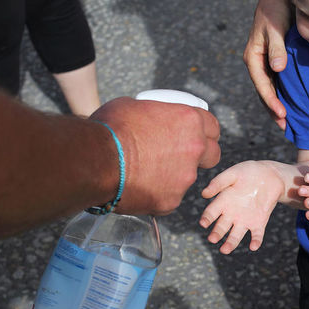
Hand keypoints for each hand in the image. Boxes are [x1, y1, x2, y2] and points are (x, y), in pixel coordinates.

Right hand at [91, 97, 220, 215]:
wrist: (96, 160)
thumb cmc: (111, 128)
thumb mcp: (134, 107)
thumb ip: (153, 115)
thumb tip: (149, 119)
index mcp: (189, 121)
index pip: (212, 126)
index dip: (204, 131)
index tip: (195, 135)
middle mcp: (194, 149)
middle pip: (212, 155)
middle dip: (200, 157)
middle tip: (179, 157)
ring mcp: (184, 178)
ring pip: (186, 179)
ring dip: (173, 177)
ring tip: (144, 174)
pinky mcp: (170, 201)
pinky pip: (168, 198)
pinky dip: (156, 194)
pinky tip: (137, 188)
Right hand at [199, 161, 284, 252]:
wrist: (270, 175)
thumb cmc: (248, 172)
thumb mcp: (233, 173)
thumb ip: (219, 182)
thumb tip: (204, 194)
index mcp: (223, 201)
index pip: (211, 213)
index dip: (207, 218)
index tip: (204, 223)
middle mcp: (231, 213)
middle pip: (221, 227)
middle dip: (217, 234)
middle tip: (213, 239)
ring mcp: (245, 220)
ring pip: (236, 235)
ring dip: (231, 243)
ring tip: (225, 250)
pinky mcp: (259, 223)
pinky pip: (257, 235)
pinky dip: (256, 241)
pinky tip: (254, 246)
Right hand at [242, 0, 291, 128]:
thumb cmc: (275, 11)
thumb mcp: (275, 29)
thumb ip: (277, 49)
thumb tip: (277, 69)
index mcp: (253, 57)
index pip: (262, 85)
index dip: (271, 101)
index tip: (282, 114)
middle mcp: (257, 62)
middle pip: (263, 91)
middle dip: (273, 110)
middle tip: (285, 127)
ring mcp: (265, 62)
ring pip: (270, 88)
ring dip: (277, 104)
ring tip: (288, 121)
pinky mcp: (274, 59)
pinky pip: (277, 81)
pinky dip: (283, 93)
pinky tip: (293, 102)